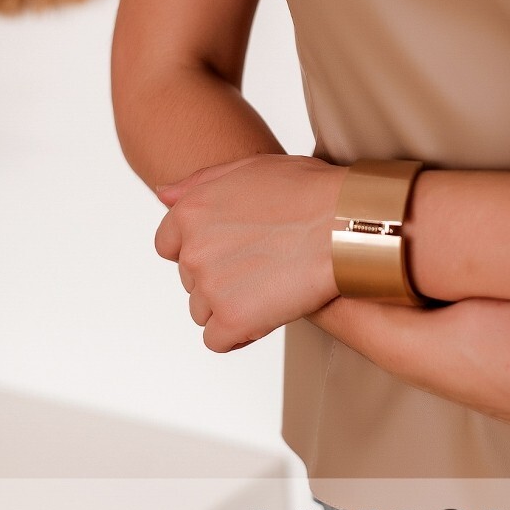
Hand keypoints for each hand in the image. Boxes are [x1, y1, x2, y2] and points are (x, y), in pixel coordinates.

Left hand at [153, 154, 347, 351]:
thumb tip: (162, 195)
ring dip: (231, 306)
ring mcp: (210, 287)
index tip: (236, 250)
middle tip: (267, 266)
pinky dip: (241, 333)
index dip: (204, 251)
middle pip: (191, 280)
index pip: (170, 247)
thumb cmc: (310, 191)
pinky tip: (269, 313)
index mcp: (190, 212)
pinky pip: (218, 340)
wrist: (348, 223)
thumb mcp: (250, 168)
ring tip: (273, 287)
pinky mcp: (232, 319)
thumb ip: (200, 183)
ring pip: (203, 312)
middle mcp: (192, 250)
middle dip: (222, 277)